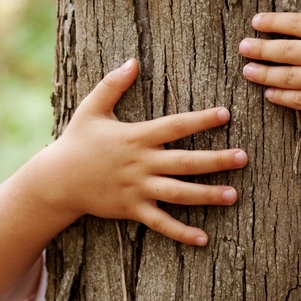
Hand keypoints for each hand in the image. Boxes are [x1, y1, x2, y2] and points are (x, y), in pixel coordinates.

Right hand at [33, 59, 247, 246]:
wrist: (56, 180)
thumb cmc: (76, 142)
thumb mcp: (91, 109)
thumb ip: (112, 84)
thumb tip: (132, 61)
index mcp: (135, 136)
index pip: (175, 126)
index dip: (201, 120)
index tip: (226, 114)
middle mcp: (140, 163)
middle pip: (185, 161)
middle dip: (216, 160)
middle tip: (243, 157)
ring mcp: (137, 189)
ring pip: (179, 193)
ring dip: (207, 195)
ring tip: (233, 195)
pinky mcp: (131, 210)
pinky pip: (160, 223)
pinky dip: (181, 233)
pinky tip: (204, 238)